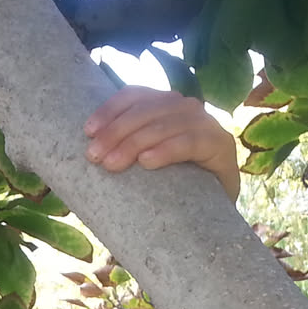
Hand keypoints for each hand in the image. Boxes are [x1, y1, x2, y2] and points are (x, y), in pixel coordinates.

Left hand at [85, 85, 240, 201]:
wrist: (212, 213)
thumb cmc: (171, 188)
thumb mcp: (142, 163)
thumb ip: (124, 149)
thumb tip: (85, 153)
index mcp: (166, 106)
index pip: (136, 95)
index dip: (110, 109)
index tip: (88, 131)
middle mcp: (188, 109)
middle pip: (148, 109)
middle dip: (117, 131)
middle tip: (94, 156)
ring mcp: (207, 125)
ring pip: (166, 124)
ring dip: (134, 142)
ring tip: (112, 164)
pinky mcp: (221, 146)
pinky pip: (191, 142)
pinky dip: (166, 149)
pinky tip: (147, 162)